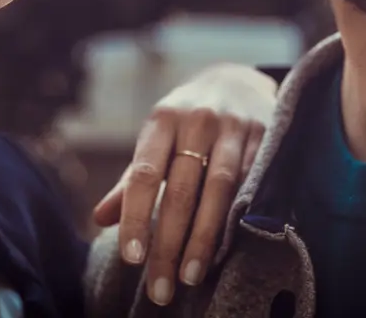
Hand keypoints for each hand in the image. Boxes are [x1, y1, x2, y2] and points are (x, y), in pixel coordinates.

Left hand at [92, 63, 277, 305]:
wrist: (237, 80)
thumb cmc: (186, 120)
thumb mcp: (156, 138)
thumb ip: (131, 180)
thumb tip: (100, 219)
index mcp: (163, 119)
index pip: (144, 173)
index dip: (137, 216)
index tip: (131, 258)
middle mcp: (198, 120)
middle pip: (181, 189)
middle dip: (169, 243)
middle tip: (160, 286)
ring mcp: (234, 127)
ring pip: (220, 190)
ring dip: (204, 238)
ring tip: (190, 276)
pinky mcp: (265, 135)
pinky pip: (251, 183)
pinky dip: (237, 219)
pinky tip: (226, 249)